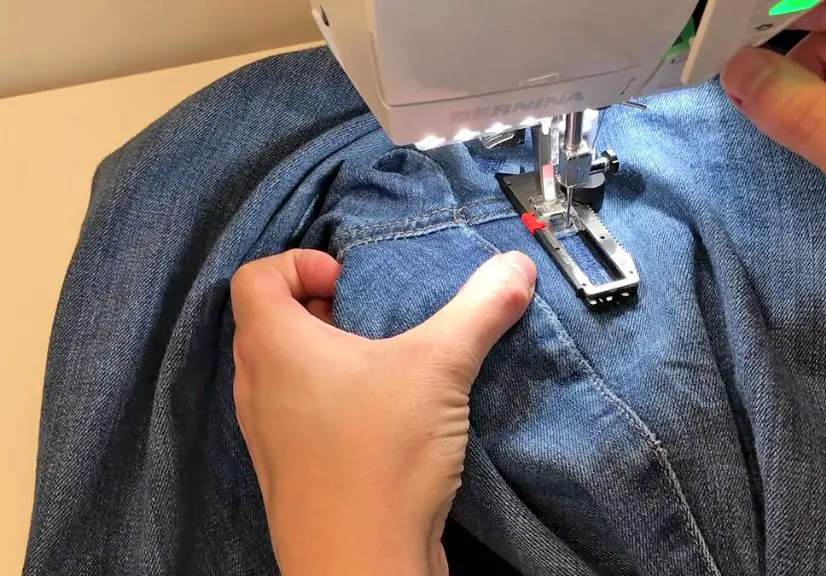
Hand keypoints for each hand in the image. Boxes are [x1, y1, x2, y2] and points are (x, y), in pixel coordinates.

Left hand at [229, 248, 535, 574]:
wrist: (362, 567)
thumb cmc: (381, 456)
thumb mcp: (440, 367)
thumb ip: (480, 309)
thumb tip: (517, 264)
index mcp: (273, 346)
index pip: (255, 277)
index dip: (300, 263)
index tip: (351, 282)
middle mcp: (258, 387)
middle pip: (271, 321)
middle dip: (323, 307)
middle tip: (375, 317)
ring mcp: (270, 435)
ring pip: (288, 372)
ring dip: (331, 357)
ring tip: (388, 365)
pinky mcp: (293, 473)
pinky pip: (300, 414)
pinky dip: (334, 400)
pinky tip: (388, 418)